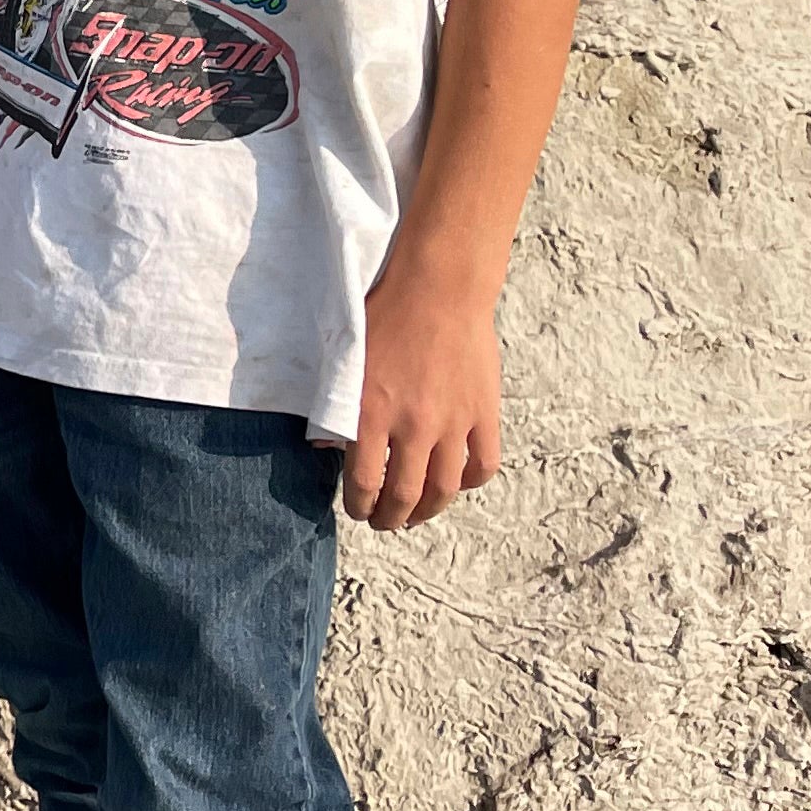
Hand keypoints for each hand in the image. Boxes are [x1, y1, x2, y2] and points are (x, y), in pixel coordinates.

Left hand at [345, 265, 503, 530]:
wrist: (438, 289)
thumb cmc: (383, 316)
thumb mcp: (344, 358)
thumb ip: (334, 404)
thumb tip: (326, 446)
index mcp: (373, 413)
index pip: (363, 481)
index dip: (358, 504)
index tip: (355, 508)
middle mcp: (415, 425)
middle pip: (405, 495)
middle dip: (390, 517)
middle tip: (383, 520)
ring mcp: (455, 422)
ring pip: (444, 489)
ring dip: (427, 510)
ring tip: (415, 514)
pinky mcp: (485, 414)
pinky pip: (482, 465)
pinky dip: (468, 482)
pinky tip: (454, 482)